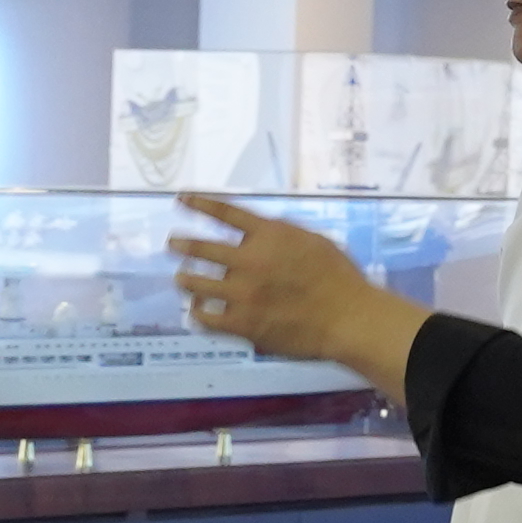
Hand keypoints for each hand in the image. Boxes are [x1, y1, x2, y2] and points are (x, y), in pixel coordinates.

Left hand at [166, 195, 429, 398]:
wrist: (348, 318)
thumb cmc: (339, 278)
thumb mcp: (313, 240)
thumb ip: (282, 236)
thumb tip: (260, 233)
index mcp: (270, 234)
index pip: (225, 213)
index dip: (199, 204)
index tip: (181, 199)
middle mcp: (250, 259)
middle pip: (201, 248)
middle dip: (181, 245)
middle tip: (172, 244)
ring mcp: (243, 293)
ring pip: (196, 284)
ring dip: (185, 279)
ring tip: (181, 279)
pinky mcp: (243, 323)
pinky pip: (206, 318)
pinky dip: (198, 314)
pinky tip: (195, 312)